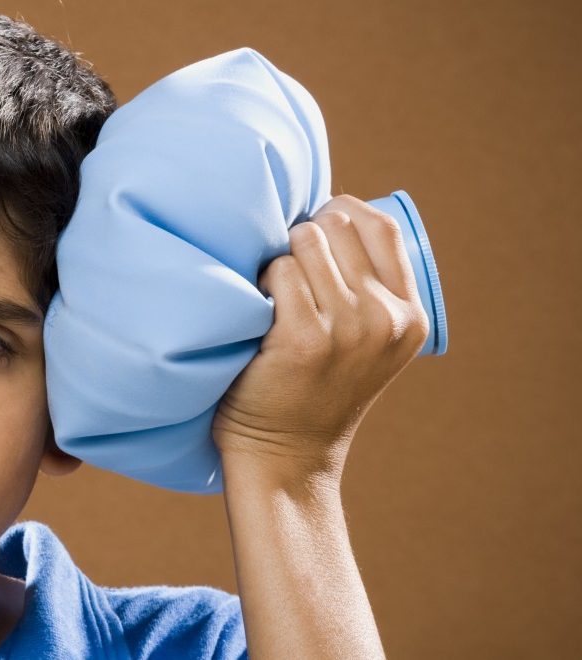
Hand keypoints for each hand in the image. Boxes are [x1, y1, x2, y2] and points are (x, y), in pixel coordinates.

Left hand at [211, 195, 430, 482]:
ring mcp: (346, 328)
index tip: (314, 225)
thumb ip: (367, 287)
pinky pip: (278, 272)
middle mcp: (385, 319)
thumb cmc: (312, 387)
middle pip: (337, 227)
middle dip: (303, 236)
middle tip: (286, 273)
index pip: (381, 226)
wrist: (285, 455)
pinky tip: (257, 311)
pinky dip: (260, 281)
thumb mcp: (366, 340)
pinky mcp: (303, 338)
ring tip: (273, 296)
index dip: (341, 212)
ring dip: (279, 258)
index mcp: (410, 315)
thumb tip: (329, 213)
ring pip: (304, 243)